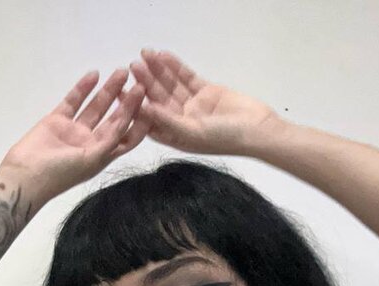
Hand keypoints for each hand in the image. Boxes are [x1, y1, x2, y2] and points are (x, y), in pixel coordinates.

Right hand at [0, 68, 151, 204]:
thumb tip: (127, 123)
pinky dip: (82, 88)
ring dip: (109, 90)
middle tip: (140, 81)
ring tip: (122, 71)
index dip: (140, 122)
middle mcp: (92, 142)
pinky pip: (73, 101)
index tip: (151, 104)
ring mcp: (75, 130)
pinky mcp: (57, 120)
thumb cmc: (61, 174)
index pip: (127, 137)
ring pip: (96, 106)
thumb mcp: (91, 160)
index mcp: (103, 156)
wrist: (25, 176)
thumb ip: (110, 141)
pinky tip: (94, 74)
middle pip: (114, 118)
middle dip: (128, 101)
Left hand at [128, 48, 287, 156]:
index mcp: (175, 136)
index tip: (121, 94)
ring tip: (145, 54)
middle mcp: (181, 121)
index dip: (135, 108)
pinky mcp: (205, 92)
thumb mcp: (193, 133)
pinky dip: (175, 66)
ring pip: (170, 86)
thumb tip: (144, 110)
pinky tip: (163, 55)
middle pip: (159, 99)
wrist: (257, 129)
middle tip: (132, 66)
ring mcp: (193, 106)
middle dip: (145, 82)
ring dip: (158, 71)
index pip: (150, 121)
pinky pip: (186, 77)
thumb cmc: (225, 138)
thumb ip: (168, 121)